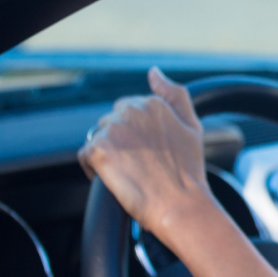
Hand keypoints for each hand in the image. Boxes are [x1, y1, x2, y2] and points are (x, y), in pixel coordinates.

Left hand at [78, 67, 213, 236]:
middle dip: (120, 142)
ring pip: (98, 137)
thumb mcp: (192, 125)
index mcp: (153, 103)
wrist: (180, 205)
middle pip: (110, 122)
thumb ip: (174, 93)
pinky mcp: (99, 150)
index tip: (149, 153)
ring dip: (108, 154)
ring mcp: (114, 130)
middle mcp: (131, 111)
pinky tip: (115, 180)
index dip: (137, 135)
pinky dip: (94, 169)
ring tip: (128, 173)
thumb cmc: (188, 171)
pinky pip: (85, 155)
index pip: (128, 111)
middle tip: (140, 165)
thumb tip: (153, 72)